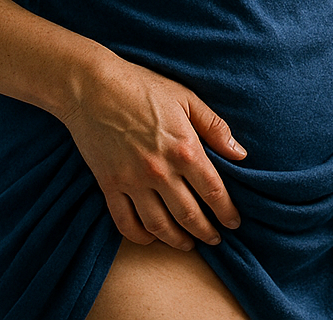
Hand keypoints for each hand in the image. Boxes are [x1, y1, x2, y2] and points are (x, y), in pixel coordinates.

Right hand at [59, 56, 244, 249]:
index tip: (235, 223)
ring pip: (159, 226)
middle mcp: (160, 171)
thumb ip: (215, 128)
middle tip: (216, 240)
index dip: (227, 212)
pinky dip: (140, 236)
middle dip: (207, 232)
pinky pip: (125, 222)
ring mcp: (132, 181)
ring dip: (177, 240)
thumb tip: (240, 154)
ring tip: (188, 244)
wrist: (91, 87)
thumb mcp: (187, 98)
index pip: (213, 192)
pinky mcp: (108, 185)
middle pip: (189, 215)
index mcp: (184, 149)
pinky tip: (151, 238)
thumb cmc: (143, 87)